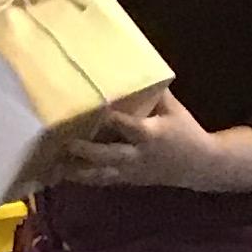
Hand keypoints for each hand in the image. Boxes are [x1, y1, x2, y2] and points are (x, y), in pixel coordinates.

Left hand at [50, 90, 251, 192]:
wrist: (199, 166)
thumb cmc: (185, 132)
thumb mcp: (174, 109)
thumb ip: (155, 93)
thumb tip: (135, 70)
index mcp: (150, 134)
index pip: (126, 125)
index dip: (108, 118)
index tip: (90, 109)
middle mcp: (137, 155)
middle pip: (107, 155)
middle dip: (86, 151)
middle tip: (64, 142)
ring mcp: (130, 171)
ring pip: (100, 175)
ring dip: (76, 171)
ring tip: (52, 165)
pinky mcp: (126, 180)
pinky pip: (101, 181)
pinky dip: (83, 178)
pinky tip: (62, 174)